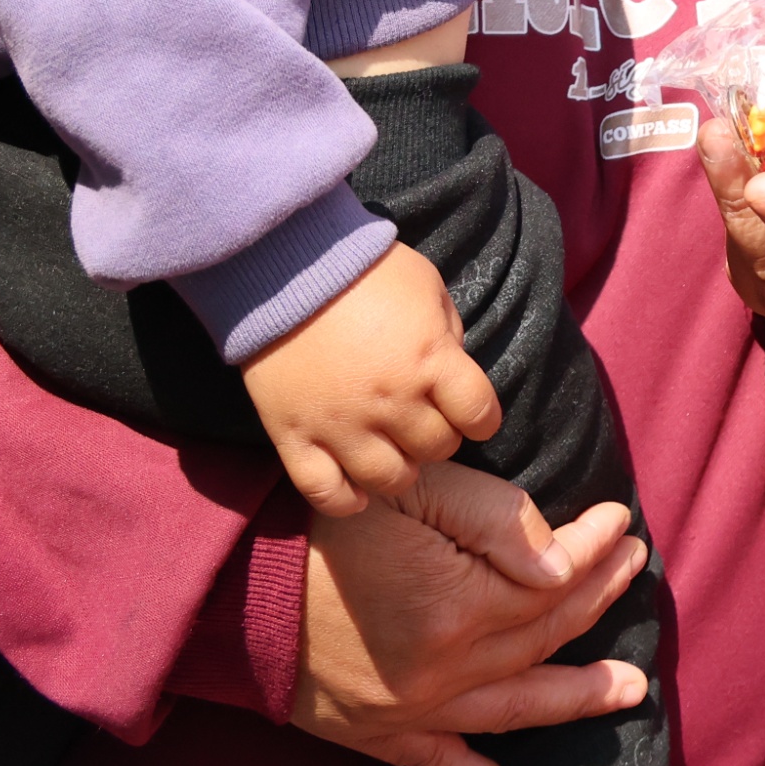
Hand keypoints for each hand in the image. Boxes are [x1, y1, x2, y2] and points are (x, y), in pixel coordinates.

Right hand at [241, 243, 502, 513]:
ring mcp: (341, 425)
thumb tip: (452, 370)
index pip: (480, 415)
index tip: (470, 412)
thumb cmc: (364, 268)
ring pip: (390, 480)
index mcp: (430, 360)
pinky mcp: (294, 437)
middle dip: (439, 436)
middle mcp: (391, 401)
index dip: (481, 417)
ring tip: (393, 451)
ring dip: (401, 470)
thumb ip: (446, 334)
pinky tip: (356, 491)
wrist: (283, 265)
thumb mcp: (428, 286)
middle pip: (438, 448)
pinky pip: (325, 492)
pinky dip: (346, 501)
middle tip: (424, 421)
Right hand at [291, 459, 649, 765]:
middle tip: (637, 571)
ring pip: (513, 709)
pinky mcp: (371, 733)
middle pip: (543, 639)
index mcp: (458, 608)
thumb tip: (559, 563)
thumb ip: (495, 519)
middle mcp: (444, 672)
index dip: (594, 547)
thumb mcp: (415, 491)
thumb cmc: (323, 526)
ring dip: (575, 698)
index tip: (621, 522)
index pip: (553, 582)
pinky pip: (433, 763)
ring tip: (629, 690)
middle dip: (598, 602)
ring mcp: (410, 711)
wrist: (230, 587)